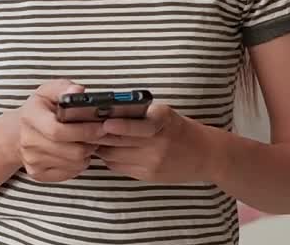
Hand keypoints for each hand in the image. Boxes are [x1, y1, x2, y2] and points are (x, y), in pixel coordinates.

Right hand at [16, 80, 104, 182]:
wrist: (18, 133)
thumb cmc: (39, 109)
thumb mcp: (48, 91)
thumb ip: (64, 87)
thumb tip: (78, 90)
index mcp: (30, 117)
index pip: (57, 131)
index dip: (83, 131)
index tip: (101, 126)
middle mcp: (28, 141)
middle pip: (70, 151)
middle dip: (90, 143)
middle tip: (98, 134)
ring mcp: (32, 160)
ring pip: (74, 163)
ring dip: (86, 153)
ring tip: (85, 141)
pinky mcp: (38, 174)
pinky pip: (70, 173)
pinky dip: (79, 164)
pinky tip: (75, 152)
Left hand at [94, 103, 212, 183]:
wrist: (205, 155)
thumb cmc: (180, 129)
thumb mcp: (165, 115)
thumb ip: (140, 115)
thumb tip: (106, 113)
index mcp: (163, 122)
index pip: (137, 125)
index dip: (117, 125)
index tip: (103, 122)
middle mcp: (158, 143)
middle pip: (120, 141)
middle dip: (99, 135)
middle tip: (84, 127)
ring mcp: (152, 162)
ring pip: (114, 155)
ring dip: (101, 147)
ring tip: (92, 138)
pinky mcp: (148, 175)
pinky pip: (119, 167)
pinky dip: (110, 159)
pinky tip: (108, 151)